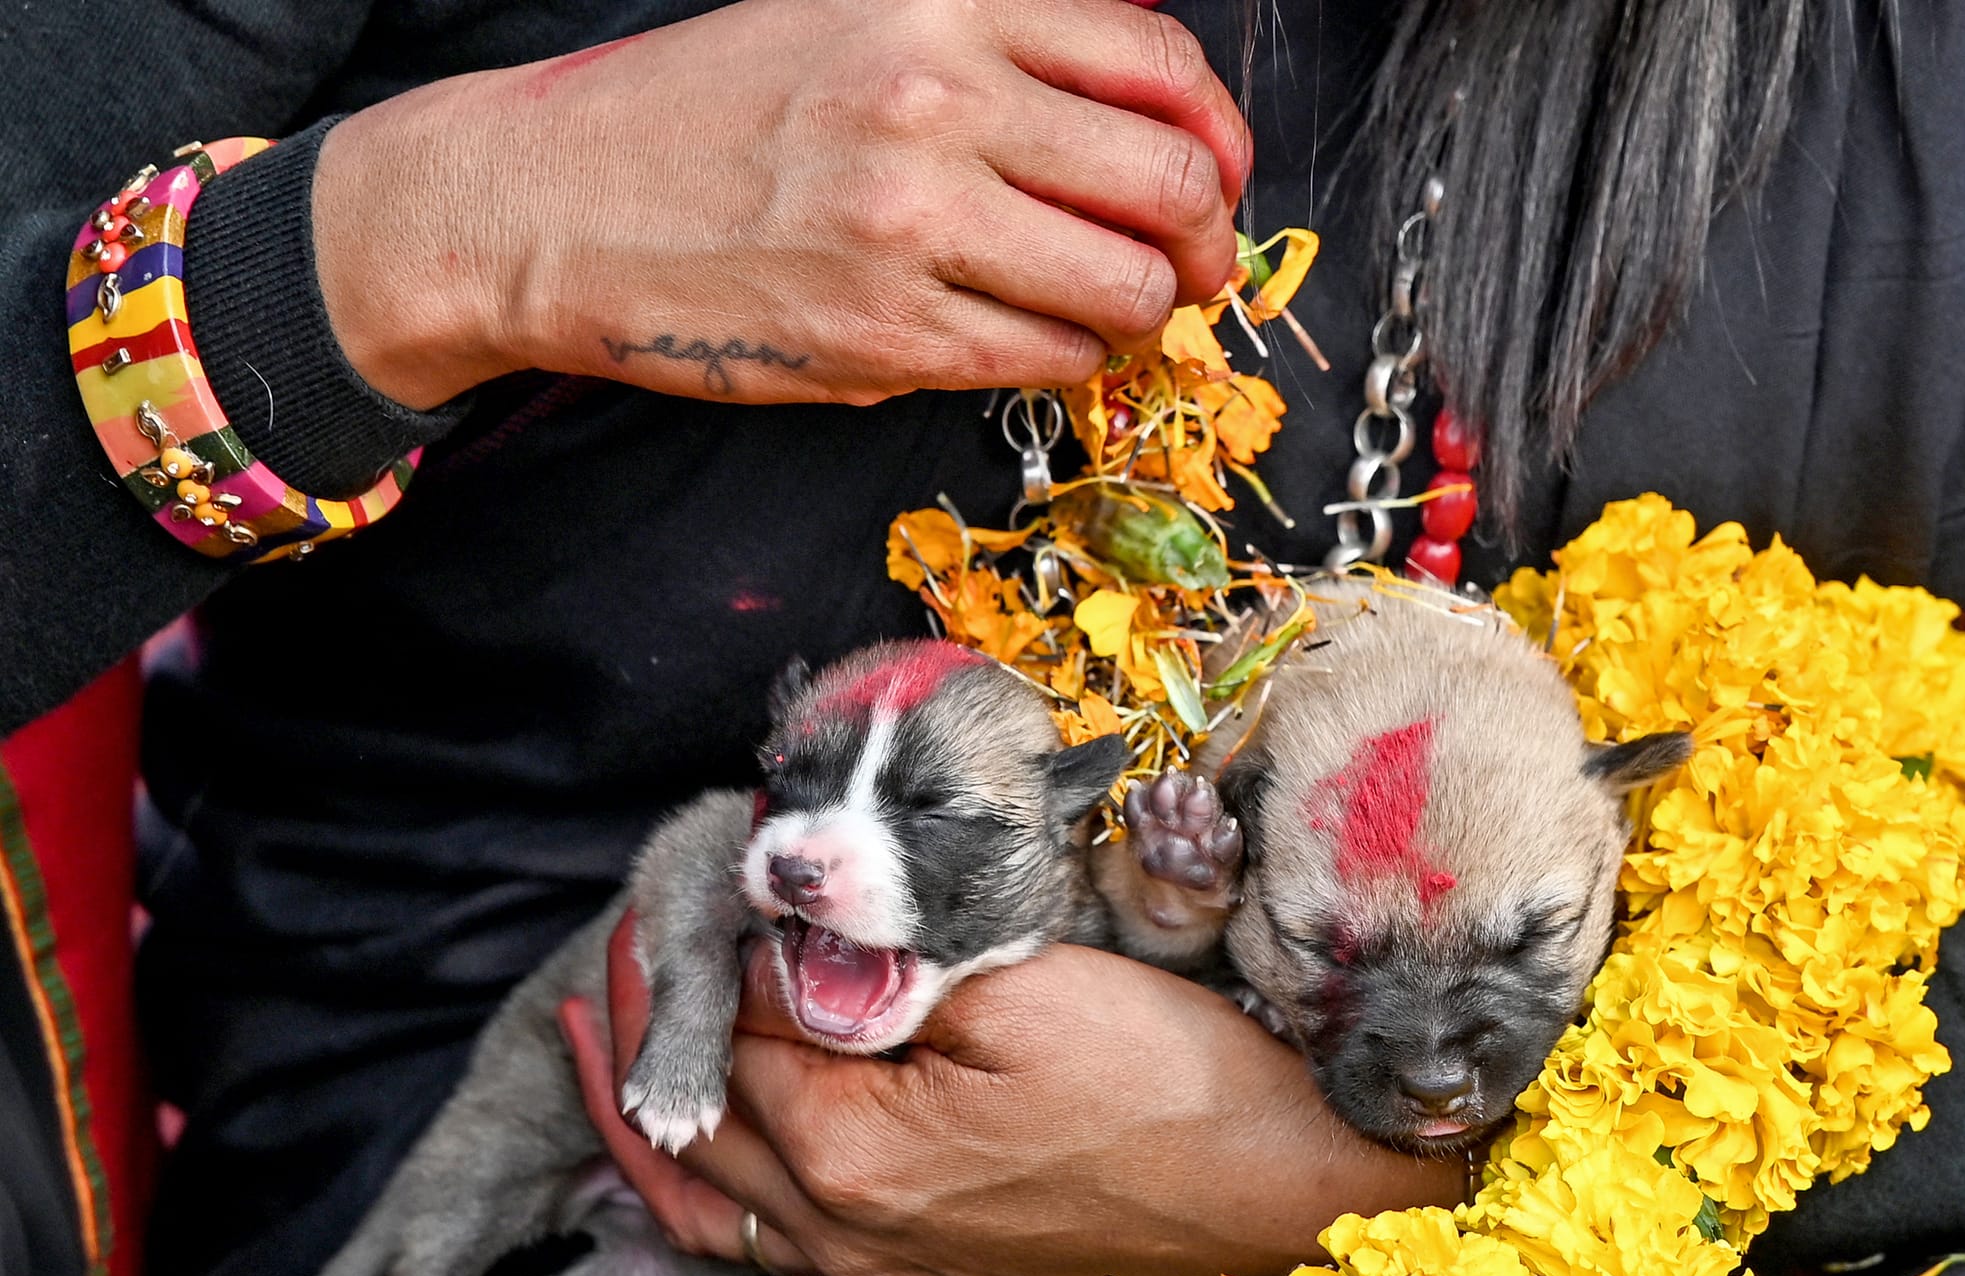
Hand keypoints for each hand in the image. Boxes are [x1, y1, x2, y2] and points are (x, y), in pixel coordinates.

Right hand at [314, 0, 1250, 409]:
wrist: (551, 202)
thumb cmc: (695, 114)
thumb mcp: (843, 15)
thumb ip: (987, 43)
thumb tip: (1132, 116)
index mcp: (938, 3)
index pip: (1155, 60)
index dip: (1220, 133)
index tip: (1217, 176)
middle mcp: (935, 98)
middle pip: (1169, 182)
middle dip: (1205, 241)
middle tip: (1190, 267)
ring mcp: (910, 223)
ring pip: (1123, 288)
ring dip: (1139, 312)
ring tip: (1107, 311)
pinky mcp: (882, 335)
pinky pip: (1045, 359)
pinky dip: (1068, 359)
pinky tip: (1036, 340)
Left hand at [565, 914, 1464, 1275]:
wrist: (1276, 1183)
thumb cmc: (1164, 1082)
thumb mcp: (1014, 990)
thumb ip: (873, 971)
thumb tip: (776, 939)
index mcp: (849, 1152)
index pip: (729, 1028)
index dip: (701, 940)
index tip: (688, 869)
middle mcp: (841, 1227)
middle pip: (692, 1121)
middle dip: (648, 1022)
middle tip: (629, 934)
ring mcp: (873, 1262)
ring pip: (708, 1200)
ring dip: (649, 1112)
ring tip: (609, 1037)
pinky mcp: (912, 1267)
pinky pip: (766, 1238)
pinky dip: (708, 1182)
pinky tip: (709, 1135)